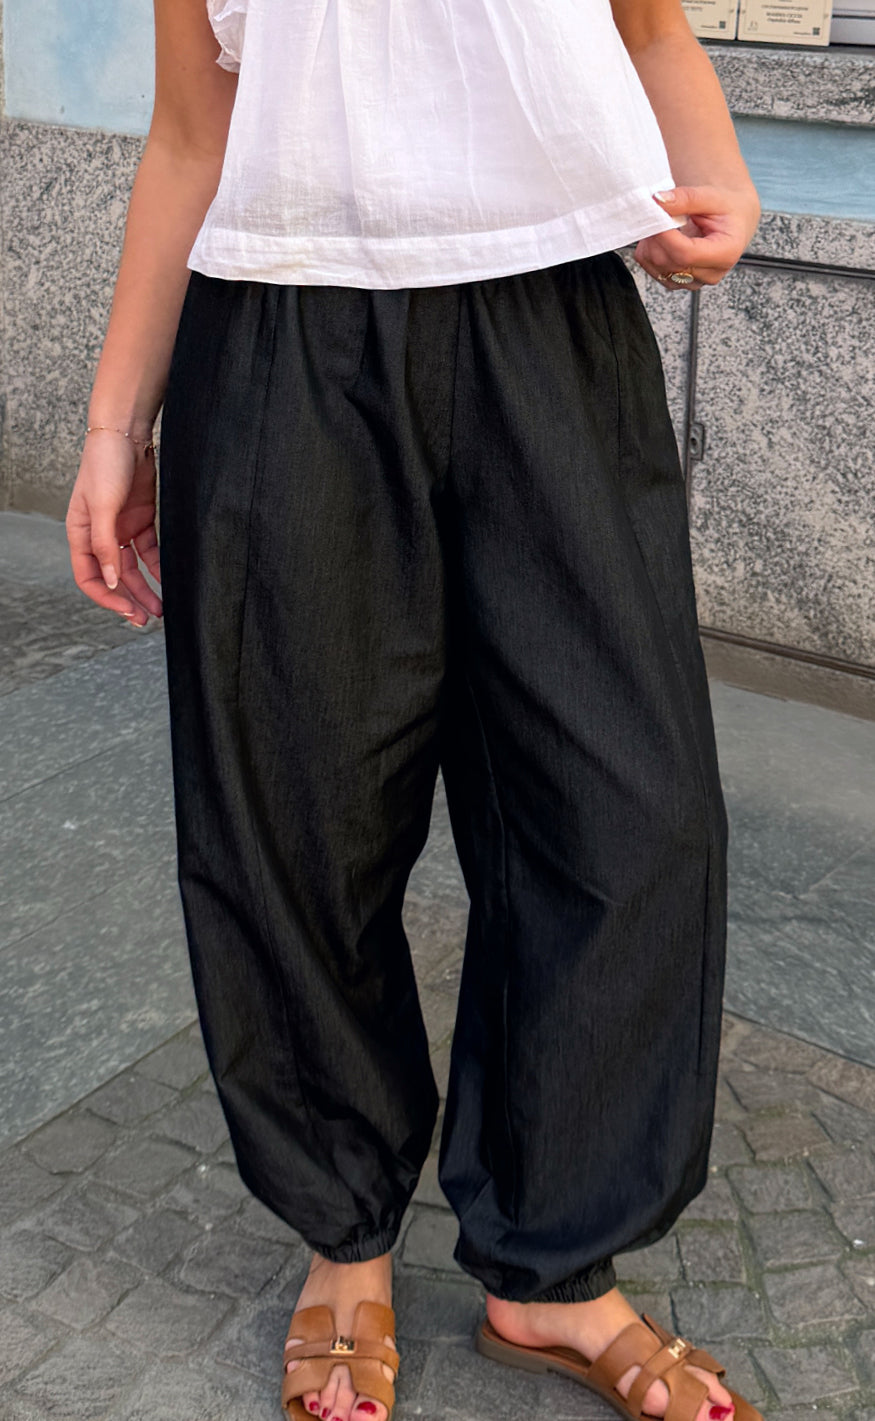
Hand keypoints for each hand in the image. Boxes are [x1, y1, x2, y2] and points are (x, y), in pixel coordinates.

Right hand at [66, 432, 163, 626]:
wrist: (127, 433)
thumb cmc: (106, 464)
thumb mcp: (103, 506)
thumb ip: (105, 545)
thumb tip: (112, 582)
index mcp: (80, 534)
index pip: (89, 577)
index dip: (107, 598)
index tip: (128, 611)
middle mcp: (99, 535)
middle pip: (114, 578)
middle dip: (129, 600)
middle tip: (146, 620)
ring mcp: (120, 529)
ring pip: (132, 569)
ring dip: (145, 589)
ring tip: (161, 609)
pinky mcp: (140, 520)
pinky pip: (149, 552)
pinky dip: (158, 567)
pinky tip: (169, 581)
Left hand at [634, 183, 760, 291]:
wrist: (731, 223)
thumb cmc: (727, 209)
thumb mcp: (711, 196)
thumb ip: (686, 198)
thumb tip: (659, 201)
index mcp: (726, 253)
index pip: (686, 254)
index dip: (664, 236)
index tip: (654, 214)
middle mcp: (711, 274)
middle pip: (669, 263)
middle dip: (655, 237)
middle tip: (652, 213)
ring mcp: (694, 282)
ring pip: (657, 269)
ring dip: (650, 245)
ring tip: (658, 223)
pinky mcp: (679, 283)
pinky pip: (653, 272)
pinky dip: (648, 253)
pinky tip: (657, 237)